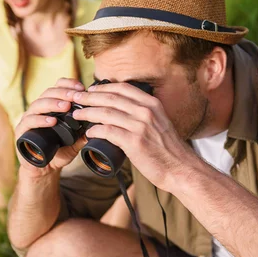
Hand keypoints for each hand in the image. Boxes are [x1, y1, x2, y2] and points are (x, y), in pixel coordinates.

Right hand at [15, 78, 87, 177]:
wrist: (43, 170)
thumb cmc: (58, 152)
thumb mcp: (75, 142)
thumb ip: (84, 134)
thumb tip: (98, 126)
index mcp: (50, 107)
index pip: (57, 88)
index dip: (68, 84)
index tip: (81, 87)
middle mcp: (38, 110)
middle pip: (48, 93)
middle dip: (63, 93)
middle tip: (75, 97)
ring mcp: (28, 119)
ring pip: (38, 104)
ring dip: (53, 104)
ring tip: (66, 106)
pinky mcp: (22, 132)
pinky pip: (29, 122)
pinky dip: (40, 120)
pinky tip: (51, 121)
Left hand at [71, 82, 194, 191]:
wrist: (180, 169)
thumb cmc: (168, 149)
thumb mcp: (160, 123)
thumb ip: (144, 115)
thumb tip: (124, 111)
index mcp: (152, 104)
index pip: (123, 88)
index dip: (104, 87)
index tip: (91, 90)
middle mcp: (146, 111)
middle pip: (111, 98)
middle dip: (90, 97)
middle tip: (76, 98)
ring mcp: (140, 126)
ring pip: (106, 113)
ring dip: (88, 112)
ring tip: (77, 114)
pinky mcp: (134, 142)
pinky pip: (108, 131)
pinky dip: (95, 130)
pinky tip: (88, 132)